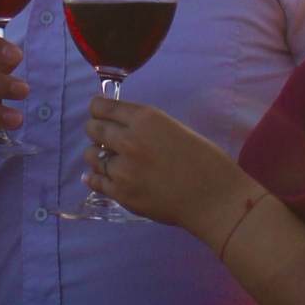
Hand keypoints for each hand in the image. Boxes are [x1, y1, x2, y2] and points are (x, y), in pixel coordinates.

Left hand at [85, 96, 244, 241]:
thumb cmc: (204, 160)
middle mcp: (128, 140)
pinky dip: (96, 178)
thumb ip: (144, 126)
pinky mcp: (121, 193)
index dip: (98, 110)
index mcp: (145, 118)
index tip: (100, 114)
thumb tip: (120, 127)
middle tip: (106, 139)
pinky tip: (102, 177)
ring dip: (97, 156)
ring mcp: (122, 168)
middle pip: (92, 129)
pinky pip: (96, 181)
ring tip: (110, 160)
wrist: (214, 197)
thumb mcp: (174, 128)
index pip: (101, 107)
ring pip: (91, 156)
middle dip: (97, 131)